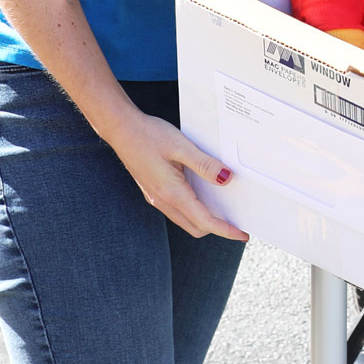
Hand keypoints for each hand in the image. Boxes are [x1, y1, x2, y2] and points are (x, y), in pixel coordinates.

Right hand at [104, 109, 247, 239]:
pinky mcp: (154, 191)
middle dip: (217, 228)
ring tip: (225, 210)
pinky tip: (204, 196)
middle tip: (238, 222)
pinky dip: (194, 210)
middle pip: (195, 226)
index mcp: (172, 192)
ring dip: (205, 220)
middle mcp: (162, 200)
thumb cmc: (149, 135)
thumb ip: (204, 164)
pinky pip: (177, 209)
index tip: (243, 234)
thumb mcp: (181, 146)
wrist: (121, 129)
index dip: (225, 230)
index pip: (204, 221)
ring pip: (185, 219)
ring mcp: (156, 197)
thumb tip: (227, 179)